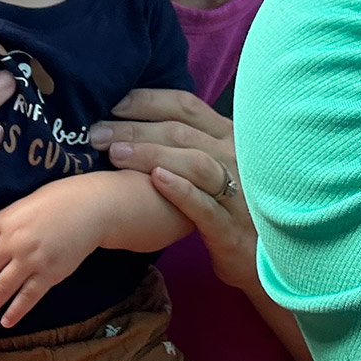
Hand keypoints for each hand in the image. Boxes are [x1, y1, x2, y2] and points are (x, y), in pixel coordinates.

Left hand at [0, 179, 107, 328]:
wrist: (92, 208)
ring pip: (2, 288)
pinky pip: (26, 299)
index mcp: (6, 219)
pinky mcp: (48, 275)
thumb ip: (8, 220)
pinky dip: (15, 312)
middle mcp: (14, 241)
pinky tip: (7, 320)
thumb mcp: (27, 201)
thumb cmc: (61, 198)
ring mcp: (30, 260)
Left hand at [89, 88, 256, 292]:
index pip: (186, 106)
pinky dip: (180, 189)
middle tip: (97, 133)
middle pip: (181, 132)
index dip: (148, 101)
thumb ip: (188, 141)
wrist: (263, 259)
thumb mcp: (216, 165)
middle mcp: (234, 157)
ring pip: (193, 162)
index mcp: (228, 136)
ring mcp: (237, 191)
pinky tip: (155, 181)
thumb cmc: (228, 206)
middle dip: (135, 129)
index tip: (114, 103)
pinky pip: (205, 204)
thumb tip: (135, 121)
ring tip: (114, 155)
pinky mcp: (230, 227)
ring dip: (151, 155)